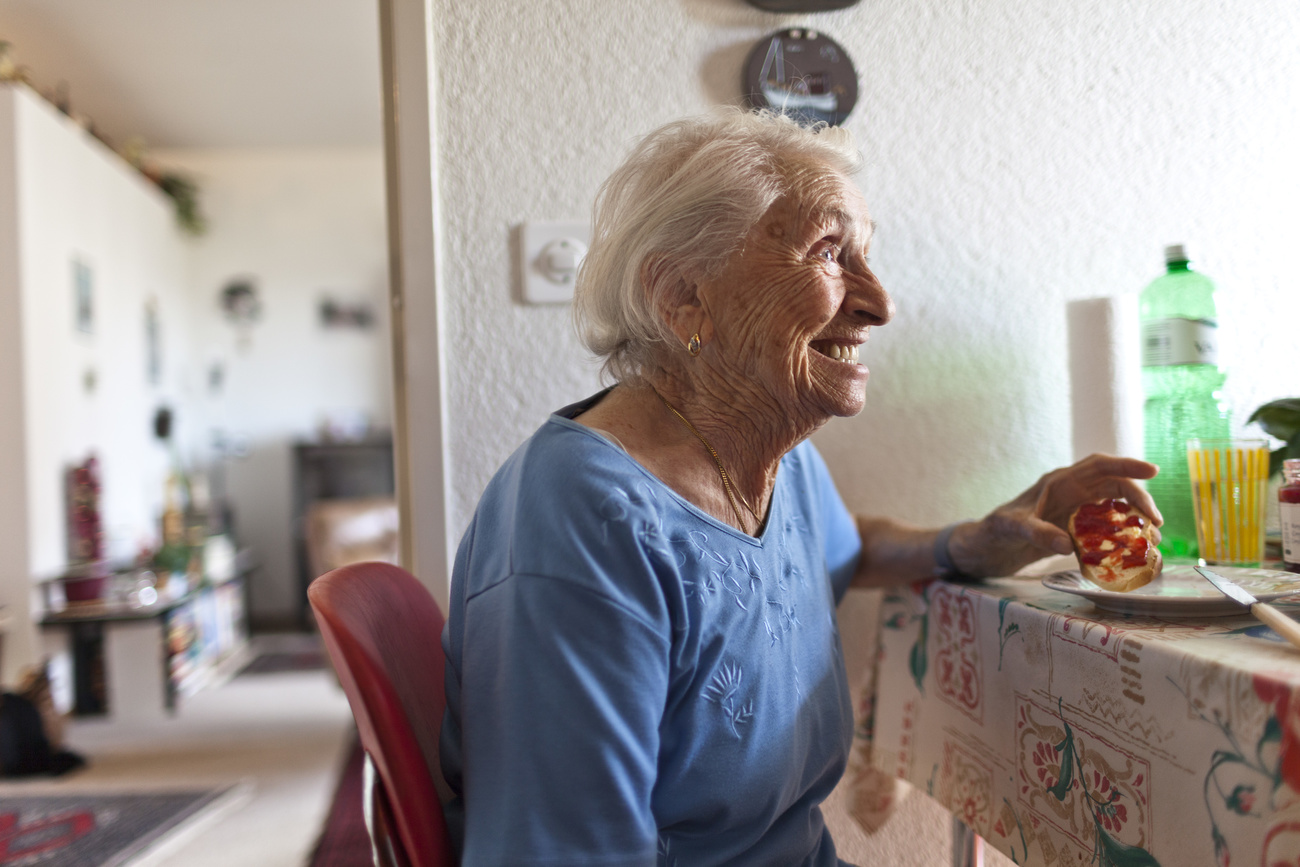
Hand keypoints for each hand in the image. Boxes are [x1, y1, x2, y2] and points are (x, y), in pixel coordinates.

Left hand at [948, 454, 1161, 577]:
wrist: (983, 549)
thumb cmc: (993, 532)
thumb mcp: (1011, 529)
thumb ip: (1036, 533)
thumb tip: (1067, 544)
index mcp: (1058, 483)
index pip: (1098, 466)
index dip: (1126, 465)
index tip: (1153, 471)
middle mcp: (1071, 493)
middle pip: (1115, 487)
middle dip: (1139, 501)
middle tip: (1156, 523)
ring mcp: (1074, 512)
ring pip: (1114, 509)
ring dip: (1134, 522)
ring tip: (1152, 541)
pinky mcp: (1074, 531)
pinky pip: (1105, 531)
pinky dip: (1120, 540)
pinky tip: (1133, 555)